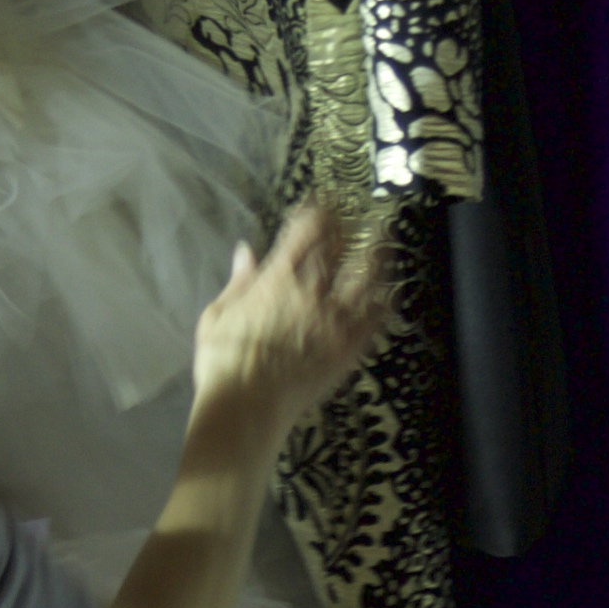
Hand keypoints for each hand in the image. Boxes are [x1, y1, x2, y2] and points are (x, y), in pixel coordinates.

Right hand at [184, 201, 399, 444]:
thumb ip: (238, 282)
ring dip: (376, 256)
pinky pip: (375, 319)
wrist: (246, 407)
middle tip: (357, 214)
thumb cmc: (223, 362)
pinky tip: (391, 292)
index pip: (304, 231)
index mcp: (277, 278)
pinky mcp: (348, 348)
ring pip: (366, 277)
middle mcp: (311, 292)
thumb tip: (246, 252)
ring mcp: (334, 320)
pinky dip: (384, 301)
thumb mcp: (217, 315)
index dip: (316, 211)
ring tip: (386, 242)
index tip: (321, 200)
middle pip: (338, 247)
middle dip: (348, 226)